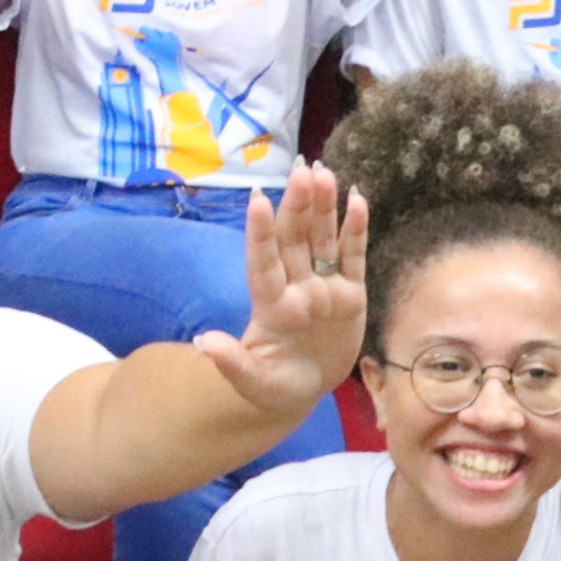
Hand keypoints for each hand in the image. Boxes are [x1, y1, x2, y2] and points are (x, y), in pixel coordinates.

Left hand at [197, 162, 369, 420]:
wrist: (303, 390)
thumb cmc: (273, 387)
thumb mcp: (253, 383)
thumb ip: (232, 364)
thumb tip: (203, 343)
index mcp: (271, 307)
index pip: (263, 263)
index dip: (260, 233)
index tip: (257, 199)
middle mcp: (296, 288)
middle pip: (295, 241)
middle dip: (298, 206)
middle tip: (302, 170)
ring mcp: (323, 288)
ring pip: (323, 240)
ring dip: (324, 207)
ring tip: (323, 172)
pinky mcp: (350, 294)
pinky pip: (352, 257)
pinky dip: (355, 230)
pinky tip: (357, 200)